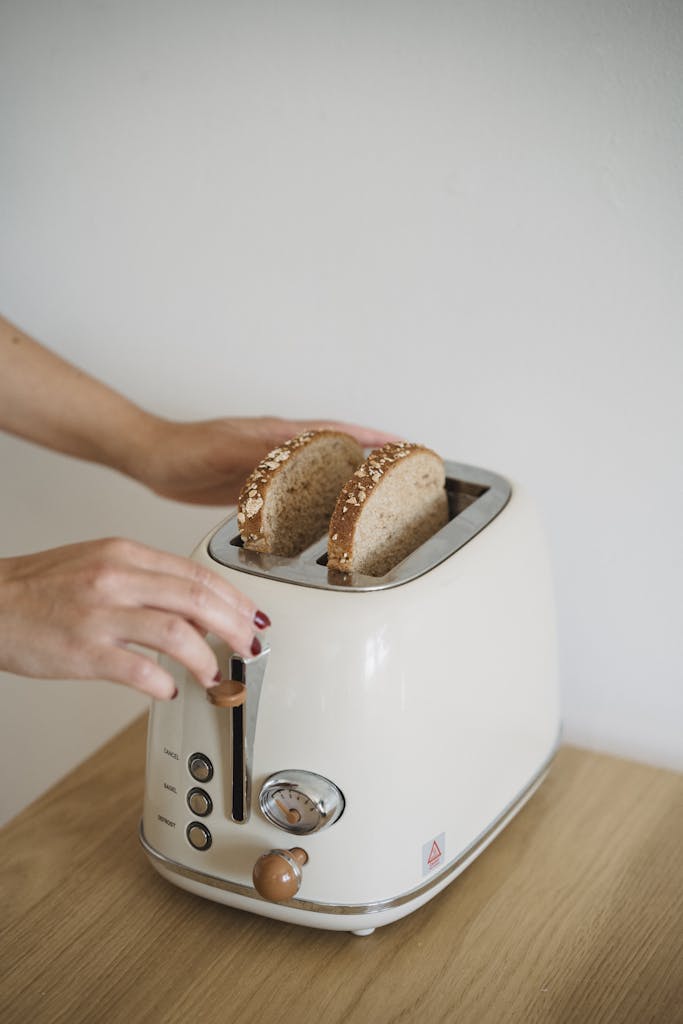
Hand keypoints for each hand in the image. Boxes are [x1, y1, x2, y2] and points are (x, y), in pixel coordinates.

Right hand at [0, 538, 269, 698]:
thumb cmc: (42, 588)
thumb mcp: (99, 563)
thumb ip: (146, 579)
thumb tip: (195, 606)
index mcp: (124, 554)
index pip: (196, 573)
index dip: (234, 598)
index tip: (252, 616)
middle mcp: (116, 579)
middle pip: (196, 599)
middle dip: (233, 626)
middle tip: (249, 646)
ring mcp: (100, 615)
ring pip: (177, 634)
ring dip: (206, 658)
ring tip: (213, 674)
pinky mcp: (83, 651)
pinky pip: (139, 670)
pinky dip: (163, 683)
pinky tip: (168, 689)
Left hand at [130, 415, 401, 505]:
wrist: (152, 460)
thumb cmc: (185, 451)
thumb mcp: (230, 452)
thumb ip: (267, 454)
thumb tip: (308, 452)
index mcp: (281, 436)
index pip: (340, 433)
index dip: (375, 440)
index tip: (405, 446)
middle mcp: (281, 448)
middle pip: (339, 451)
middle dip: (373, 461)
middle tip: (404, 476)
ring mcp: (271, 467)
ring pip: (321, 473)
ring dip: (348, 481)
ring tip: (376, 499)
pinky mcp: (257, 486)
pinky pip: (299, 492)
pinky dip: (318, 500)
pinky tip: (325, 516)